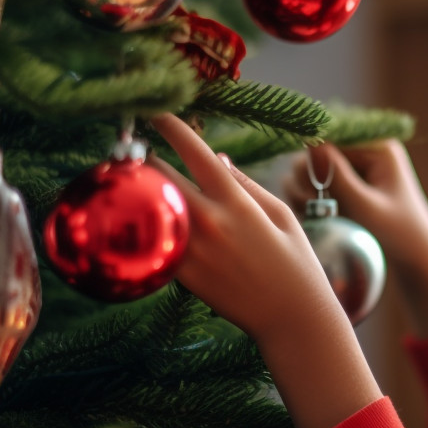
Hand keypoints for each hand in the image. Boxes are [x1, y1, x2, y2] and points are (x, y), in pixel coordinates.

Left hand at [147, 113, 380, 427]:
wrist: (292, 317)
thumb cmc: (295, 261)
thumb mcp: (279, 212)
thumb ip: (244, 182)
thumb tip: (216, 158)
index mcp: (235, 200)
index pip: (193, 151)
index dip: (169, 125)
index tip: (154, 110)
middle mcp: (209, 221)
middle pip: (159, 176)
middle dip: (144, 159)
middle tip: (133, 151)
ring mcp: (192, 250)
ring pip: (150, 209)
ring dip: (141, 193)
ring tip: (132, 183)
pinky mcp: (183, 276)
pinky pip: (155, 243)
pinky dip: (148, 228)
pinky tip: (143, 222)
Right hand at [282, 141, 427, 337]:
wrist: (416, 259)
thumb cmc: (398, 234)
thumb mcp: (365, 206)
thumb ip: (337, 176)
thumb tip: (310, 143)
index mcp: (377, 147)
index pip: (330, 136)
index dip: (313, 160)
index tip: (311, 190)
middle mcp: (364, 151)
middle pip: (316, 152)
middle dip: (308, 180)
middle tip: (315, 207)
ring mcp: (353, 169)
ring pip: (309, 169)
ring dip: (305, 192)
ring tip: (316, 216)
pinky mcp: (345, 186)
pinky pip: (314, 185)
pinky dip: (309, 201)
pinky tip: (315, 220)